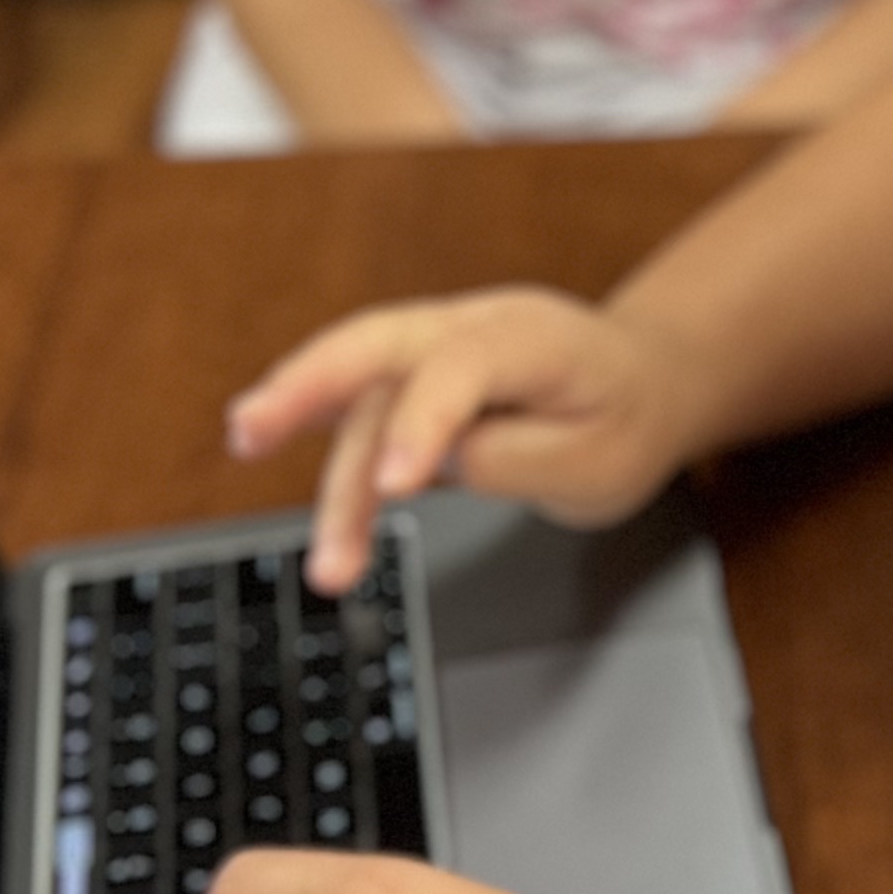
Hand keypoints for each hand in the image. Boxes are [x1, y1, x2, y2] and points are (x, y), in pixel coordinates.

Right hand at [226, 287, 702, 583]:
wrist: (643, 384)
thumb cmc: (624, 421)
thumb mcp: (603, 460)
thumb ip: (520, 457)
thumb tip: (444, 462)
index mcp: (531, 335)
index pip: (462, 367)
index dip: (422, 422)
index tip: (395, 489)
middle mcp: (471, 325)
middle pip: (375, 343)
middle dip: (306, 385)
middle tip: (250, 429)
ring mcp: (435, 346)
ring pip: (362, 399)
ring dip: (332, 478)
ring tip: (328, 568)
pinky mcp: (413, 377)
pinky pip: (360, 406)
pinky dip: (323, 444)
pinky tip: (281, 466)